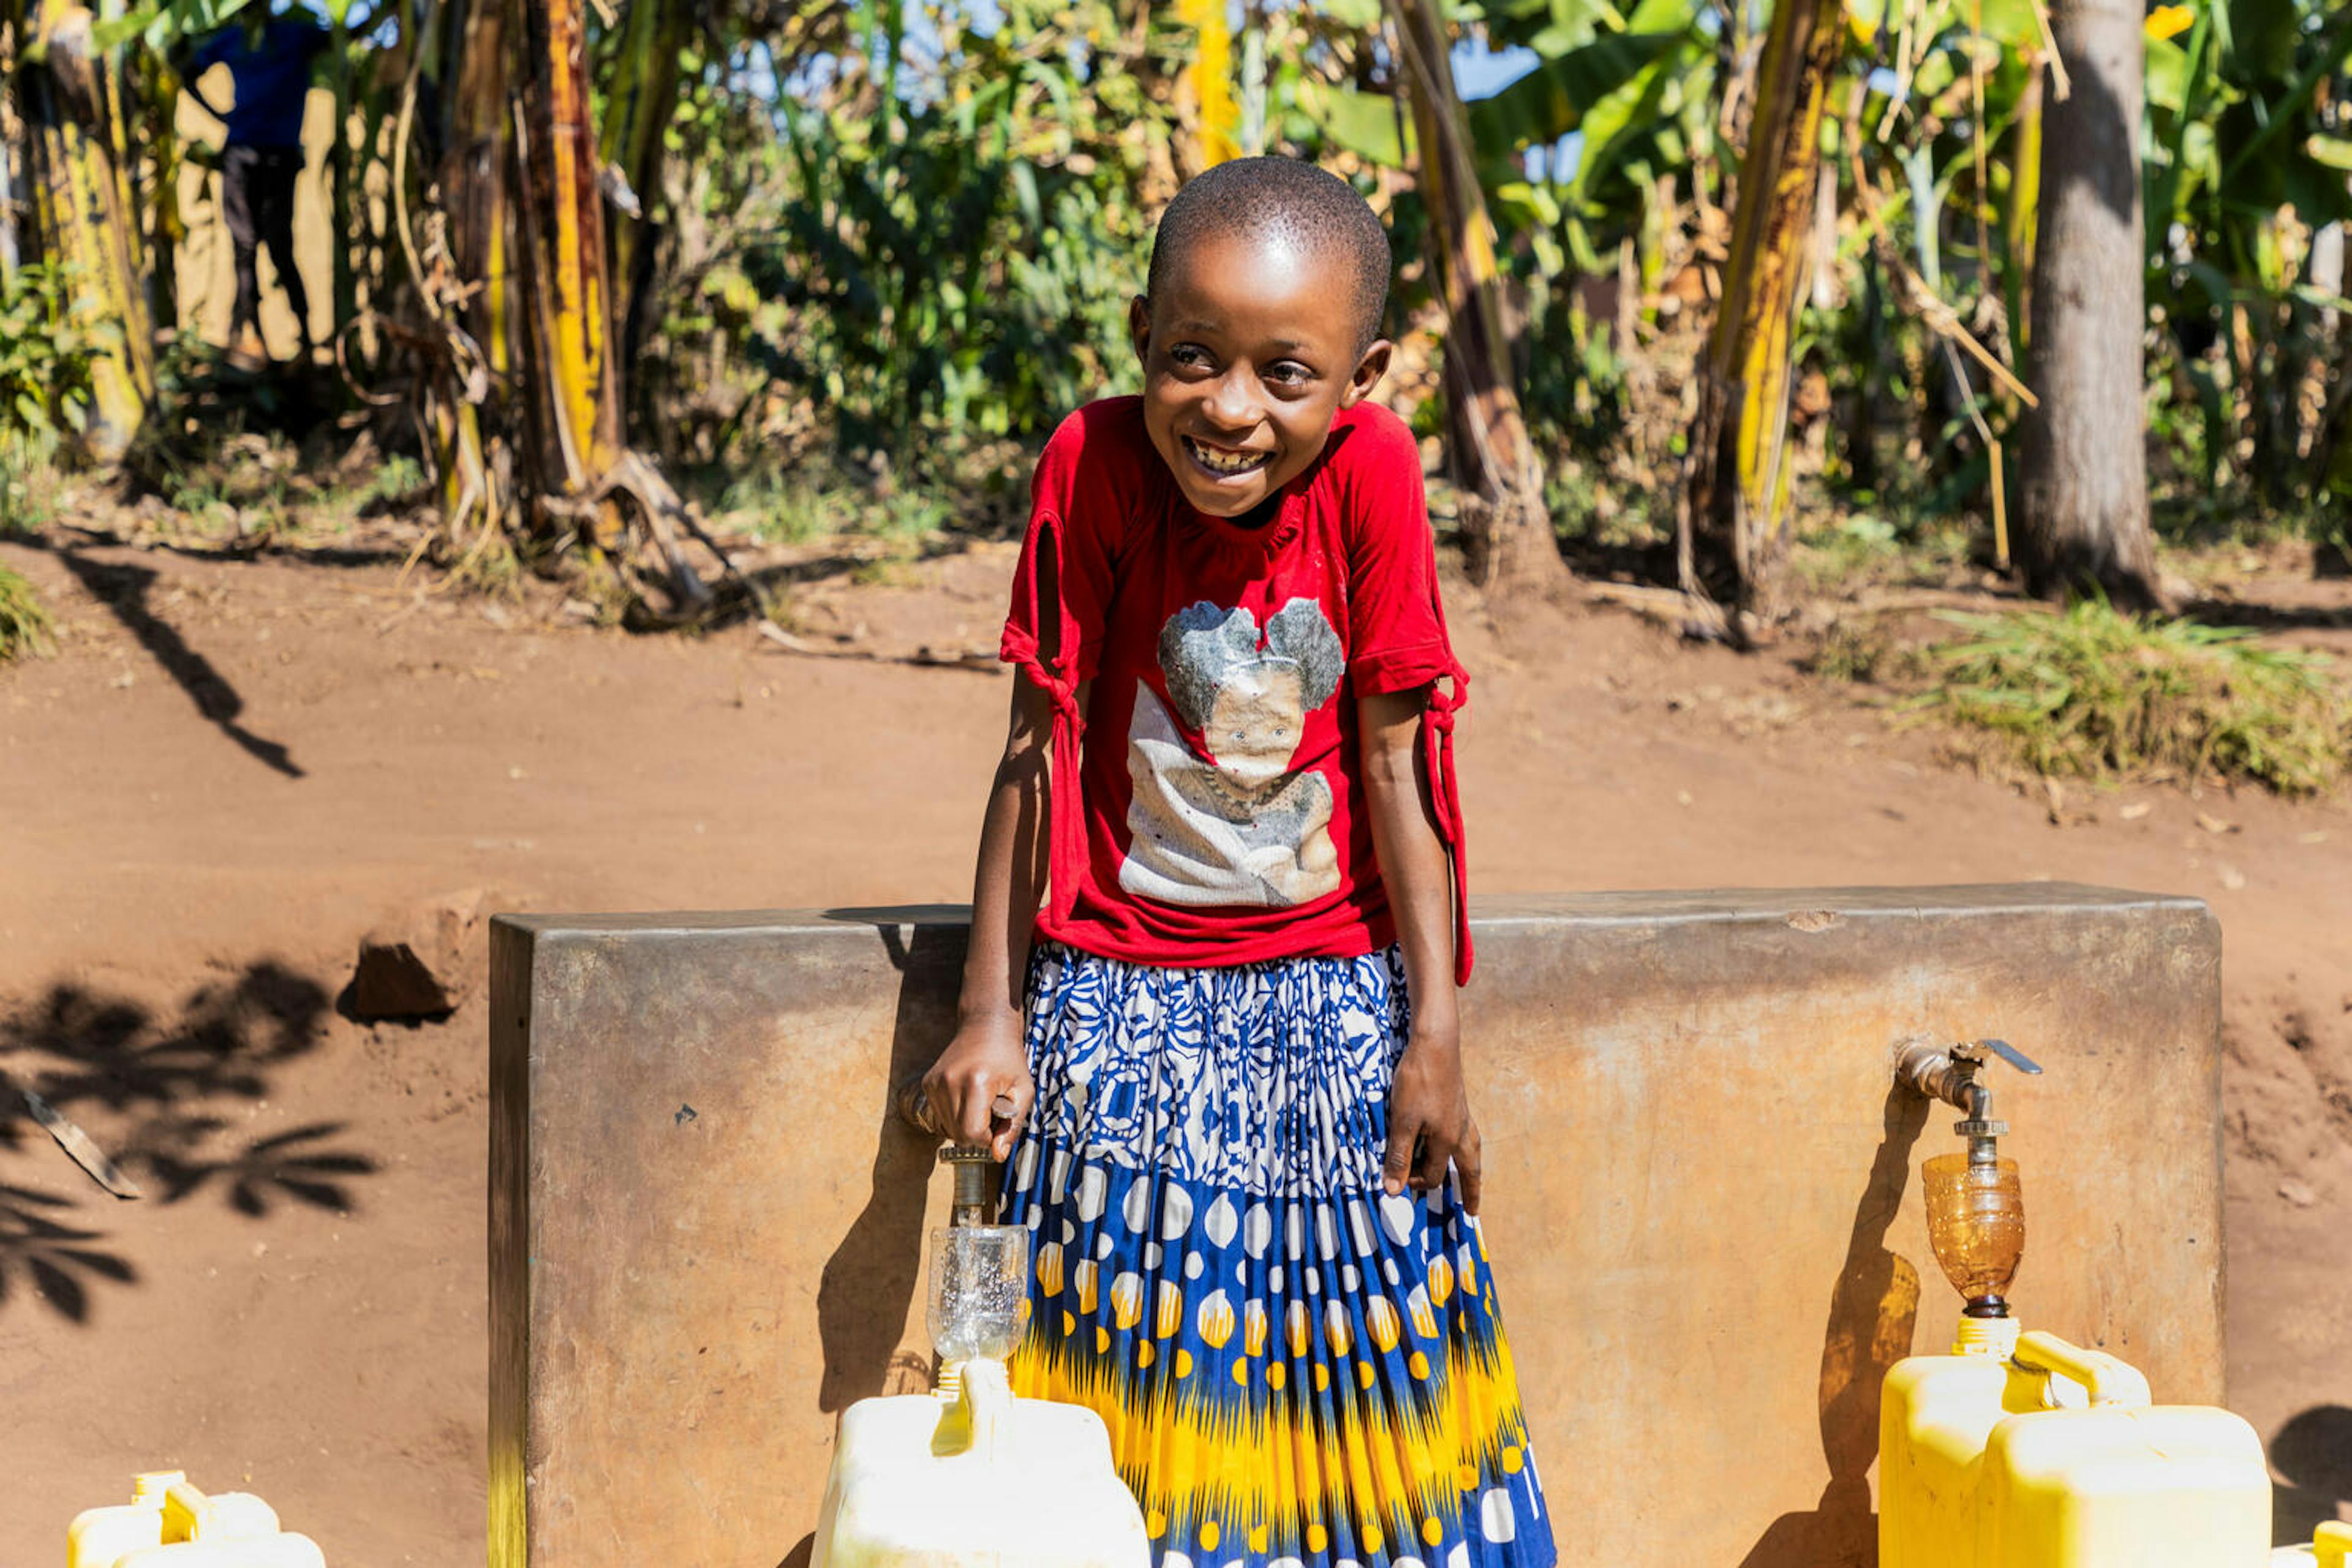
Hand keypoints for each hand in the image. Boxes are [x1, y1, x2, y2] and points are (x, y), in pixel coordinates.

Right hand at [919, 1017, 1034, 1160]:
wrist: (986, 1025)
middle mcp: (949, 1082)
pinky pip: (941, 1115)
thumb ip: (1013, 1126)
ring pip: (947, 1128)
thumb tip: (998, 1155)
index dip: (988, 1137)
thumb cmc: (1008, 1057)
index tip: (998, 1121)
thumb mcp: (1024, 1090)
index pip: (971, 1134)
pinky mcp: (928, 1083)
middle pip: (958, 1135)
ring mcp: (934, 1082)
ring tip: (980, 1101)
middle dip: (978, 1132)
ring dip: (966, 1123)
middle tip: (992, 1111)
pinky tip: (968, 1095)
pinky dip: (955, 1113)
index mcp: (975, 1083)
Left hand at [1382, 1027, 1481, 1215]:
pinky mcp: (1459, 1103)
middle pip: (1470, 1169)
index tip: (1397, 1182)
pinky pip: (1468, 1134)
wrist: (1435, 1044)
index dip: (1415, 1183)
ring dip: (1472, 1170)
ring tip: (1472, 1180)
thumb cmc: (1417, 1081)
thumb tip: (1393, 1190)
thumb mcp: (1402, 1120)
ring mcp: (1463, 1117)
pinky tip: (1459, 1141)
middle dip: (1470, 1191)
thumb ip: (1399, 1155)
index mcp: (1447, 1140)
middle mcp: (1460, 1132)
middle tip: (1472, 1211)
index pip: (1433, 1174)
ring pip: (1472, 1151)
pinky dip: (1467, 1147)